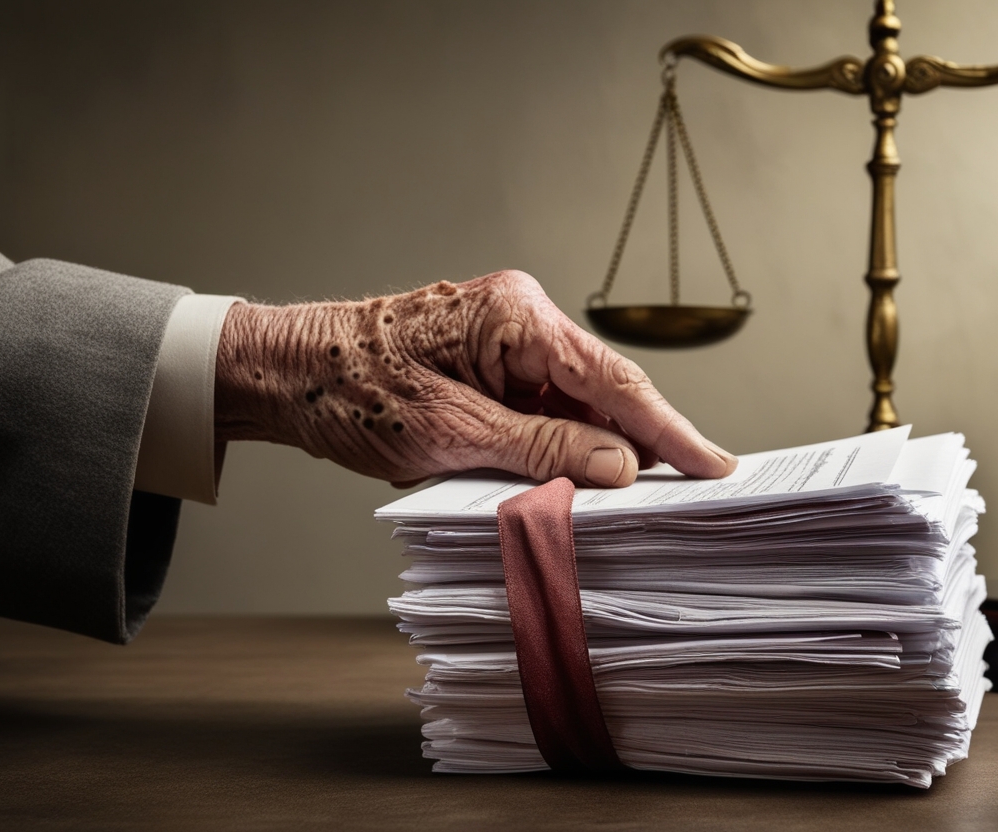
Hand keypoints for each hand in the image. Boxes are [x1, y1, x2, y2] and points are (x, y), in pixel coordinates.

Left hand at [213, 270, 736, 487]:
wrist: (282, 374)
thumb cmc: (350, 391)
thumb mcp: (454, 434)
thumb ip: (546, 449)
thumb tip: (620, 467)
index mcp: (516, 316)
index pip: (614, 381)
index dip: (670, 431)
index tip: (715, 465)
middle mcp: (520, 316)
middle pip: (604, 390)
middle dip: (640, 445)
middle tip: (688, 492)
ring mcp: (505, 336)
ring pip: (577, 402)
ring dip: (595, 450)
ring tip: (631, 500)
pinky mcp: (490, 361)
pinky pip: (543, 406)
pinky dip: (560, 444)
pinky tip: (573, 479)